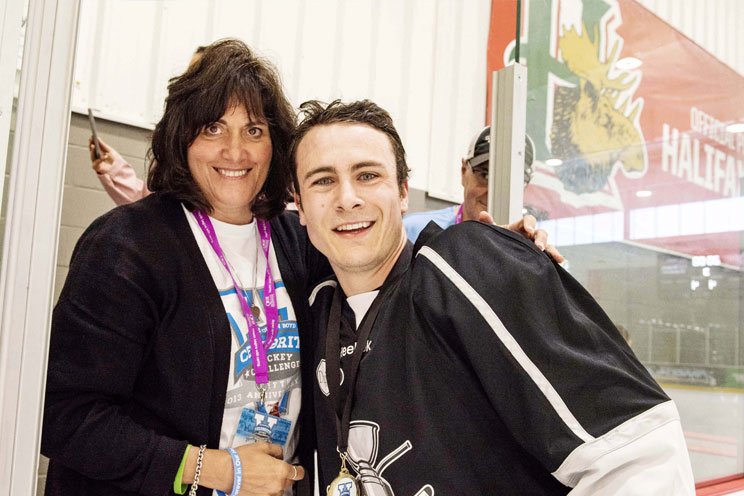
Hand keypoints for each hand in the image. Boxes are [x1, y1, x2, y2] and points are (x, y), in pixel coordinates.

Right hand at [89, 136, 119, 174]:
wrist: (116, 168)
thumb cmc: (111, 159)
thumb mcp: (109, 150)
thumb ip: (103, 145)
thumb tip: (98, 138)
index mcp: (96, 152)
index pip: (92, 145)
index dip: (91, 141)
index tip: (91, 136)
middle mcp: (94, 156)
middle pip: (91, 150)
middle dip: (91, 145)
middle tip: (91, 140)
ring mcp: (94, 162)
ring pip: (92, 156)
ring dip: (93, 151)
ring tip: (93, 146)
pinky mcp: (96, 167)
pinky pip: (98, 162)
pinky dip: (101, 159)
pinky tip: (105, 155)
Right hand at [186, 442, 304, 495]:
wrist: (226, 472)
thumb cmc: (241, 460)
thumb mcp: (263, 446)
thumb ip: (277, 450)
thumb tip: (280, 455)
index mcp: (280, 470)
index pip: (299, 473)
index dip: (299, 470)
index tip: (298, 469)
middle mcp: (277, 485)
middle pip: (288, 482)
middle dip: (284, 476)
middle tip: (272, 470)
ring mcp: (268, 495)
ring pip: (278, 490)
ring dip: (274, 484)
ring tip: (261, 476)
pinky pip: (268, 495)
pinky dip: (265, 491)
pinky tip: (257, 484)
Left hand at [477, 211, 563, 262]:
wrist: (498, 252)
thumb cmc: (497, 239)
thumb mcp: (492, 232)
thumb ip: (488, 224)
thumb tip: (483, 214)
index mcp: (520, 226)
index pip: (528, 220)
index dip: (529, 223)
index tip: (528, 229)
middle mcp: (530, 235)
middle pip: (541, 232)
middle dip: (541, 239)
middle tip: (539, 246)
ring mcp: (535, 245)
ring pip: (547, 244)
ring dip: (551, 249)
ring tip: (555, 256)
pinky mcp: (538, 256)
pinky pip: (548, 256)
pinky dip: (555, 257)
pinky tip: (560, 261)